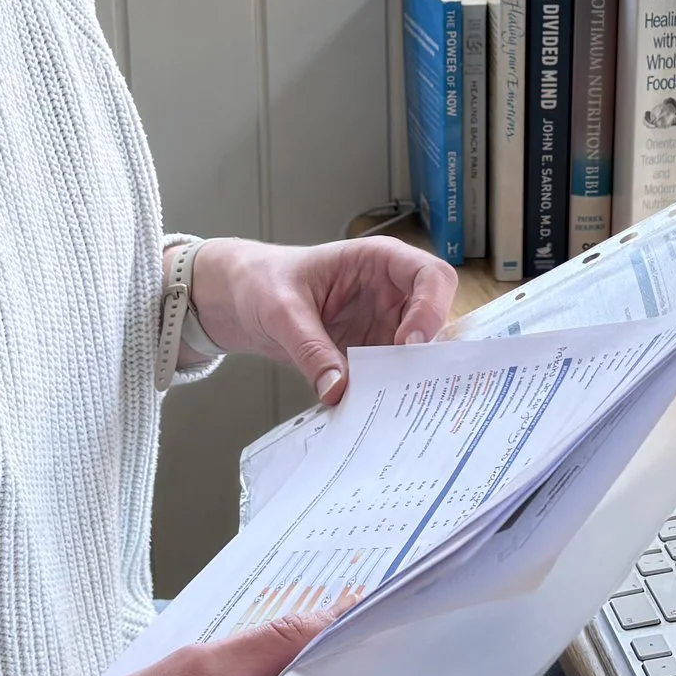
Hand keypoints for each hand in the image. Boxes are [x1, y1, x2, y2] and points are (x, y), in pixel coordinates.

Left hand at [187, 237, 458, 403]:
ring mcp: (383, 325)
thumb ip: (309, 348)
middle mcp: (391, 293)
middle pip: (434, 322)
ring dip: (405, 382)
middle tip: (403, 389)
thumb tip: (338, 389)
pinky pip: (389, 376)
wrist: (241, 298)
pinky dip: (383, 395)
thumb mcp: (281, 311)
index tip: (408, 345)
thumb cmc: (263, 282)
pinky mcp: (370, 354)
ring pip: (416, 356)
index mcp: (379, 261)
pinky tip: (368, 413)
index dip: (431, 310)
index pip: (432, 276)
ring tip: (383, 409)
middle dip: (424, 356)